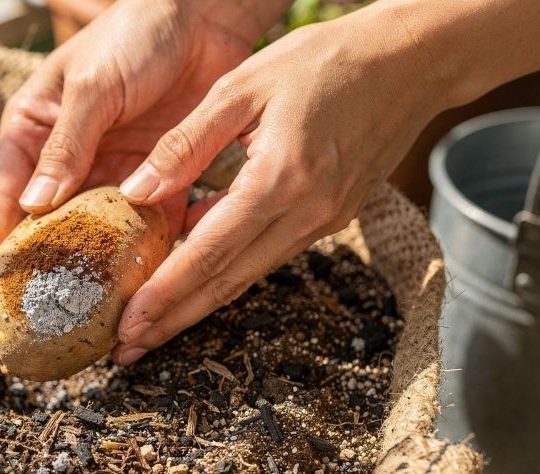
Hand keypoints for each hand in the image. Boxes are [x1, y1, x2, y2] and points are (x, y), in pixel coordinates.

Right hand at [0, 0, 278, 292]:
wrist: (205, 15)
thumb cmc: (134, 33)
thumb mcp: (91, 87)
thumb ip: (66, 145)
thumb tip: (35, 205)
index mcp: (33, 132)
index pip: (2, 197)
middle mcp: (68, 161)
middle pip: (46, 228)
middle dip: (41, 272)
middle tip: (34, 318)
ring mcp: (112, 174)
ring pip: (94, 236)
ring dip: (92, 273)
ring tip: (86, 317)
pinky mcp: (156, 180)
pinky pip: (145, 228)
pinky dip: (142, 256)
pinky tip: (140, 289)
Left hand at [112, 1, 448, 364]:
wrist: (411, 59)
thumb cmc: (325, 59)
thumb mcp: (242, 86)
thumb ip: (186, 143)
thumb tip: (135, 192)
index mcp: (279, 179)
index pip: (209, 254)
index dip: (165, 295)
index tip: (128, 325)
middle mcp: (306, 213)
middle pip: (228, 283)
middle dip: (175, 320)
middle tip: (129, 349)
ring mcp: (325, 220)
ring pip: (249, 275)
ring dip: (199, 305)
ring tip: (153, 326)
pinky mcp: (333, 218)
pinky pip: (271, 253)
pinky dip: (230, 272)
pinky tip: (195, 279)